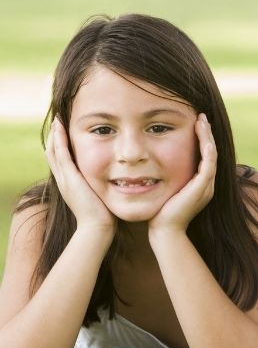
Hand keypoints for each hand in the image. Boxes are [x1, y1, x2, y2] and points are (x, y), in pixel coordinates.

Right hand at [45, 118, 115, 232]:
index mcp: (70, 182)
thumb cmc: (103, 213)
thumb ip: (101, 184)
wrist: (98, 227)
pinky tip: (61, 130)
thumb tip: (114, 177)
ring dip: (55, 135)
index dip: (60, 144)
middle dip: (55, 137)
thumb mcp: (100, 194)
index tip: (64, 131)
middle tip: (58, 121)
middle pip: (53, 153)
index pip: (61, 159)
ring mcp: (65, 179)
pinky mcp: (70, 179)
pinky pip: (61, 156)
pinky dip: (59, 142)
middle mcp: (63, 179)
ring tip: (57, 121)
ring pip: (54, 152)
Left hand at [148, 114, 216, 235]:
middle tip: (201, 117)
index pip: (205, 155)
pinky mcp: (202, 188)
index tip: (195, 123)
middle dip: (207, 133)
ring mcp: (206, 186)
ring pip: (212, 155)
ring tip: (202, 121)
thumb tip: (154, 162)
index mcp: (200, 183)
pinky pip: (208, 165)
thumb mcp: (166, 188)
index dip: (202, 138)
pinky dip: (207, 151)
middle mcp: (207, 183)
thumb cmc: (161, 211)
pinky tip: (203, 138)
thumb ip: (167, 175)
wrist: (165, 231)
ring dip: (208, 137)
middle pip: (211, 152)